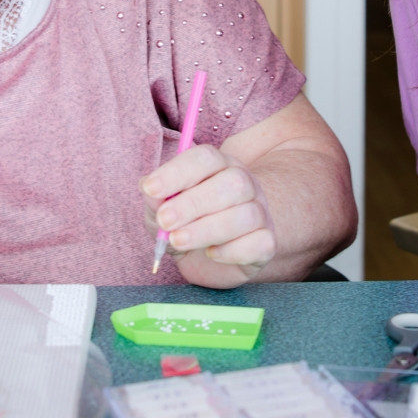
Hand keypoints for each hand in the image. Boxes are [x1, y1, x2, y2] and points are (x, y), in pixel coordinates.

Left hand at [142, 144, 276, 287]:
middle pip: (232, 183)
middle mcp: (245, 184)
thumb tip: (150, 191)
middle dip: (194, 203)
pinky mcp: (267, 243)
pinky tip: (211, 253)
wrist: (206, 259)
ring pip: (246, 215)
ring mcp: (260, 213)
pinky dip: (232, 251)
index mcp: (218, 166)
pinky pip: (260, 243)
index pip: (206, 158)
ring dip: (207, 229)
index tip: (151, 189)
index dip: (177, 172)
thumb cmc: (184, 224)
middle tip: (165, 221)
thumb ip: (155, 199)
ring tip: (178, 240)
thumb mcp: (161, 210)